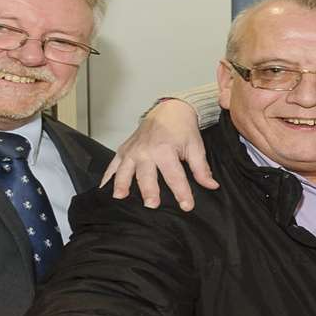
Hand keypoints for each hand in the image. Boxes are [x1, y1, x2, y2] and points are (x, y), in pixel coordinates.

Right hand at [101, 99, 215, 209]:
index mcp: (165, 150)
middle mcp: (146, 150)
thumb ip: (201, 169)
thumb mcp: (196, 147)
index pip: (175, 176)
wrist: (169, 109)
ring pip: (124, 170)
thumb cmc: (182, 129)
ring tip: (120, 197)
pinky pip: (113, 164)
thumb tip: (211, 186)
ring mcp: (132, 150)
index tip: (187, 206)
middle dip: (149, 190)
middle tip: (151, 205)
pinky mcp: (124, 150)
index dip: (182, 192)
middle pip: (146, 175)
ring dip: (121, 184)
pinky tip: (103, 189)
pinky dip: (107, 176)